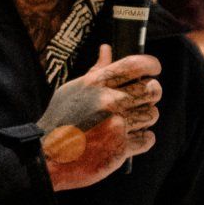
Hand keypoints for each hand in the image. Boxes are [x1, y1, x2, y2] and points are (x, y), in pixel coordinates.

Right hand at [40, 47, 160, 190]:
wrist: (49, 155)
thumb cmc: (61, 120)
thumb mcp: (73, 89)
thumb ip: (96, 71)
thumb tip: (107, 49)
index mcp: (97, 83)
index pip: (136, 65)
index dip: (152, 65)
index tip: (154, 69)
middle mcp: (109, 101)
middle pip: (153, 89)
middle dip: (151, 93)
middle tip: (142, 99)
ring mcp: (117, 124)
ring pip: (152, 114)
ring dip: (145, 118)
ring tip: (130, 121)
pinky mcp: (121, 147)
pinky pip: (148, 138)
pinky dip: (142, 139)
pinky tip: (128, 138)